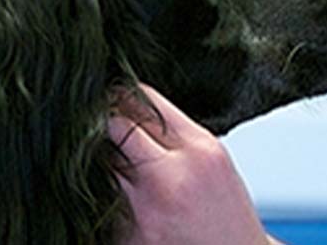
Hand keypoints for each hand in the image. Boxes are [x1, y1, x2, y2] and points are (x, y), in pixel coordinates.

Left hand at [109, 83, 275, 244]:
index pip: (145, 102)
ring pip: (102, 164)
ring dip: (102, 160)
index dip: (123, 95)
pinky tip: (125, 201)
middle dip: (105, 122)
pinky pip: (103, 202)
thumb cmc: (227, 215)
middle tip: (99, 123)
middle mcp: (171, 176)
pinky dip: (105, 197)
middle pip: (115, 127)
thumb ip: (178, 136)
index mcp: (199, 149)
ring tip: (115, 165)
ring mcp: (146, 209)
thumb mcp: (214, 162)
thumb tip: (128, 108)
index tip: (114, 96)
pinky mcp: (128, 236)